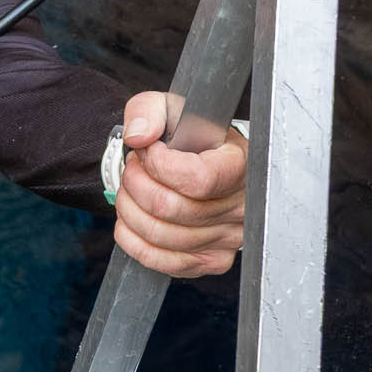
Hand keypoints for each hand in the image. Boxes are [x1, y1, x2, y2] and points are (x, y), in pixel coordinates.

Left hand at [111, 90, 247, 279]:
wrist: (202, 163)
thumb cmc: (190, 137)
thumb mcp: (171, 109)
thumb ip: (148, 110)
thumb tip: (138, 137)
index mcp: (240, 165)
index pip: (198, 179)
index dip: (159, 166)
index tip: (149, 151)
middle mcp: (242, 206)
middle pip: (170, 208)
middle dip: (135, 184)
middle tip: (132, 169)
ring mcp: (229, 238)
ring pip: (160, 235)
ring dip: (129, 210)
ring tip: (131, 190)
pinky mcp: (213, 260)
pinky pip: (163, 262)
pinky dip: (133, 240)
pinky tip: (130, 220)